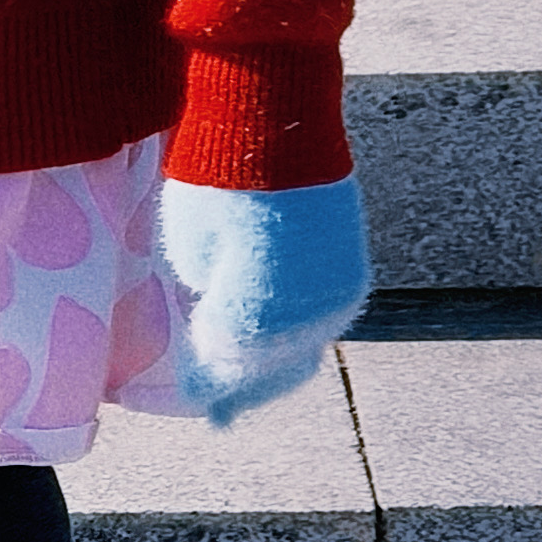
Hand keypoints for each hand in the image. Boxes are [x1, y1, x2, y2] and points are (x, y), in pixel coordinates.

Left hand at [160, 174, 370, 427]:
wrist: (277, 128)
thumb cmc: (215, 182)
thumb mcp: (189, 247)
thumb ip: (208, 290)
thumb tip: (219, 304)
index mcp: (251, 314)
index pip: (224, 364)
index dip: (205, 382)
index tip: (191, 398)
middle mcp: (301, 316)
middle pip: (266, 370)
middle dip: (239, 388)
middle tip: (219, 412)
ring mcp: (332, 297)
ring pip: (302, 353)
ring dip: (275, 372)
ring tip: (254, 393)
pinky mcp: (351, 275)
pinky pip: (325, 324)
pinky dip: (301, 340)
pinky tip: (289, 351)